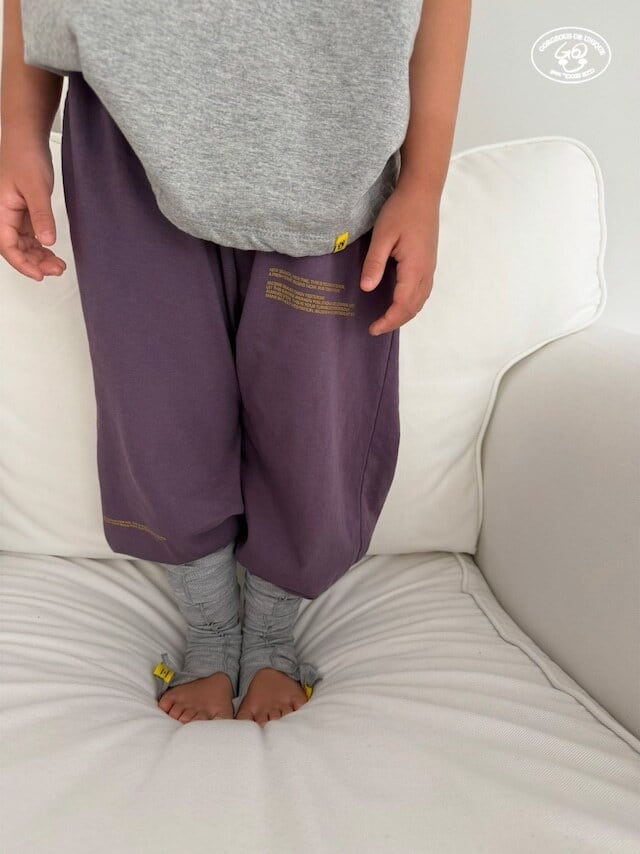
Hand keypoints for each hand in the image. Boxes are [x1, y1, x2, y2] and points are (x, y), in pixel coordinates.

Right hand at [0, 135, 66, 280]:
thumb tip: (47, 241)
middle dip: (34, 262)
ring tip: (58, 265)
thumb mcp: (37, 188)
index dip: (23, 264)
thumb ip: (42, 216)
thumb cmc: (25, 156)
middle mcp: (4, 214)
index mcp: (1, 211)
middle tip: (56, 270)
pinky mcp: (23, 210)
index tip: (40, 275)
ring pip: (23, 243)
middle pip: (16, 248)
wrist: (27, 138)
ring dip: (39, 256)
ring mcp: (13, 213)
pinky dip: (40, 245)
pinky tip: (52, 251)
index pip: (8, 246)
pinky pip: (29, 234)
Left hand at [360, 181, 438, 335]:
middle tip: (376, 328)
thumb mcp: (382, 235)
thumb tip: (366, 288)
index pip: (402, 305)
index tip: (372, 329)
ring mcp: (430, 268)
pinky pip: (423, 291)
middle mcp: (426, 272)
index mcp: (415, 268)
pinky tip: (400, 302)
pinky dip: (411, 304)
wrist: (423, 192)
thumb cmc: (401, 210)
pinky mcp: (429, 262)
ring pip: (420, 301)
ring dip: (404, 314)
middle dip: (395, 321)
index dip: (388, 320)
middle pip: (413, 307)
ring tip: (386, 319)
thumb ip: (374, 263)